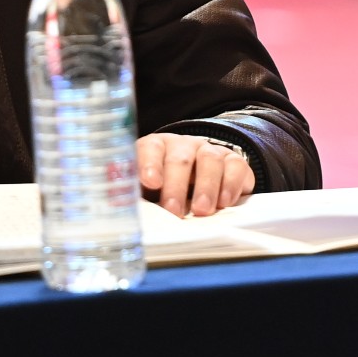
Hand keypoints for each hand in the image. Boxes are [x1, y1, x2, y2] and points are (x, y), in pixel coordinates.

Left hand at [137, 132, 254, 217]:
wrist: (202, 178)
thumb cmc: (168, 188)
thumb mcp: (149, 191)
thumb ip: (137, 197)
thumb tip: (122, 208)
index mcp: (157, 148)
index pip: (150, 148)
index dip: (149, 163)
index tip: (150, 182)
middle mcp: (183, 146)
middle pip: (180, 159)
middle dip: (176, 186)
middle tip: (173, 210)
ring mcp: (209, 151)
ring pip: (209, 160)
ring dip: (205, 186)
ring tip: (201, 211)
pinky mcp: (233, 161)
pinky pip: (235, 166)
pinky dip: (230, 184)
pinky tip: (225, 202)